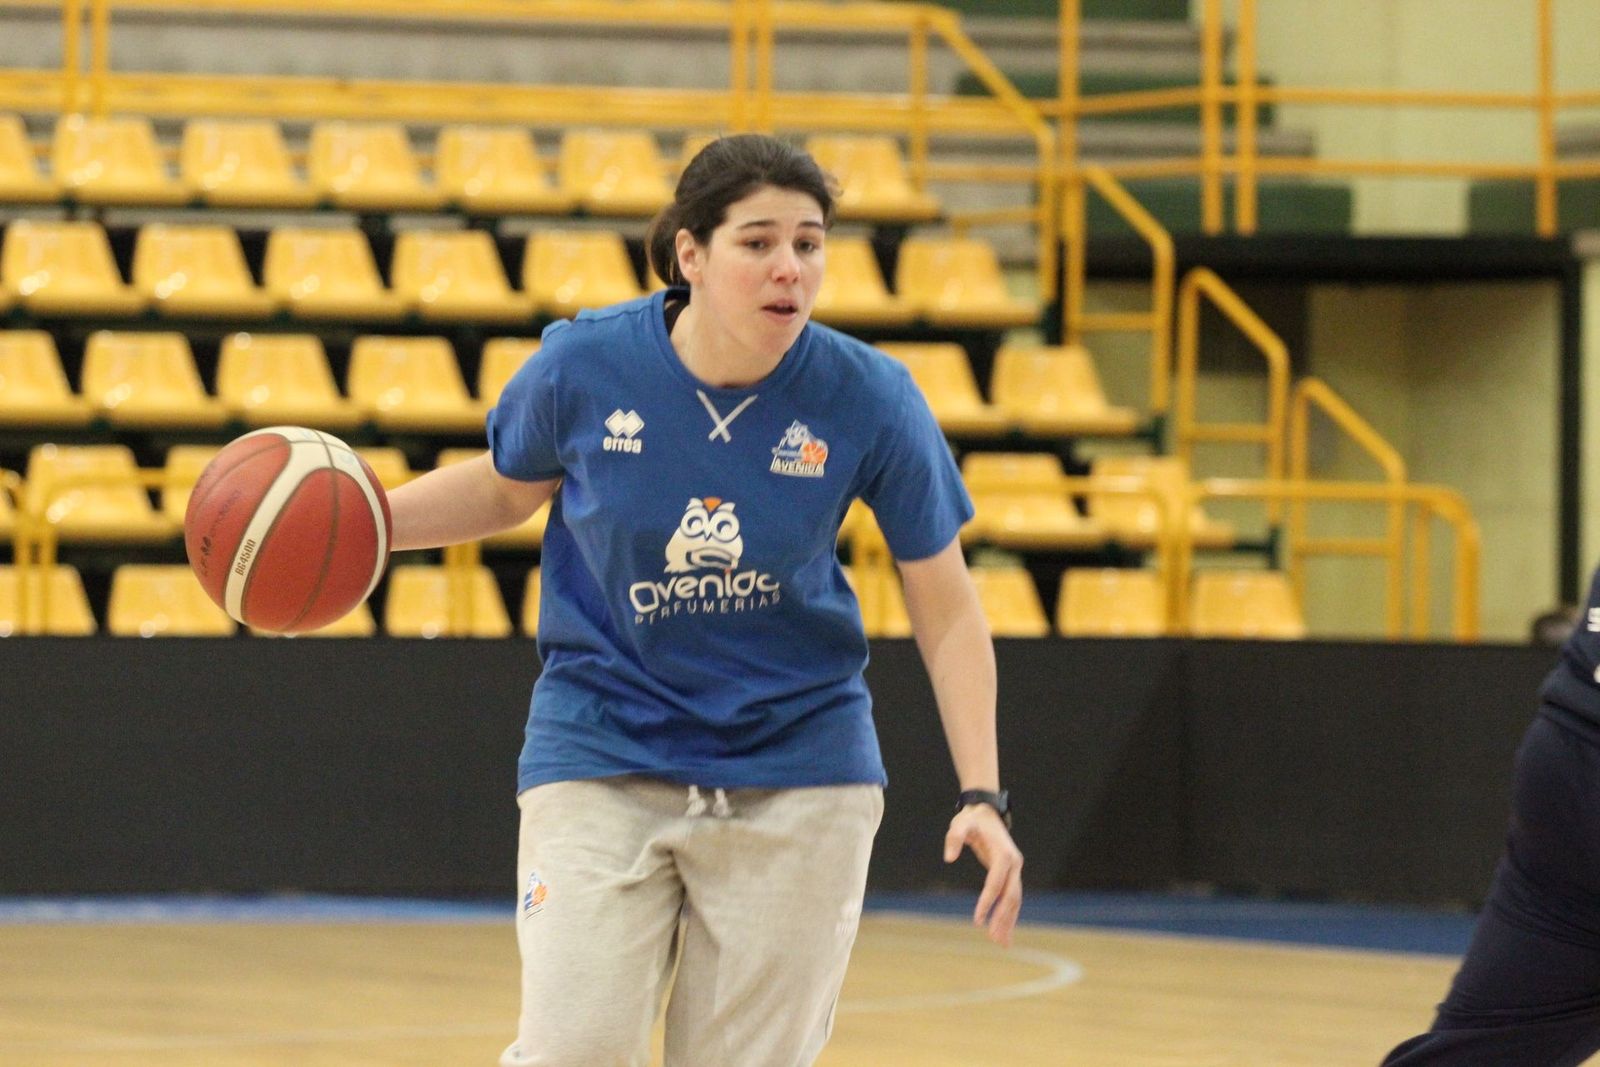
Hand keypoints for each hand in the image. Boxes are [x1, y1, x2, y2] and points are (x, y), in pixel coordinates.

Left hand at [943, 805, 1023, 946]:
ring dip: (1009, 921)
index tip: (977, 920)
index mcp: (1004, 854)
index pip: (996, 884)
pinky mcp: (1011, 873)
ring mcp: (1015, 869)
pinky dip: (1009, 914)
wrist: (985, 812)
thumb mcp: (959, 824)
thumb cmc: (971, 819)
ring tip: (1002, 943)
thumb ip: (954, 838)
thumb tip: (949, 858)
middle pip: (1010, 896)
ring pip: (1014, 900)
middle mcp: (1014, 863)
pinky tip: (1004, 930)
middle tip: (994, 939)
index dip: (987, 902)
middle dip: (1002, 918)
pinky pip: (1011, 897)